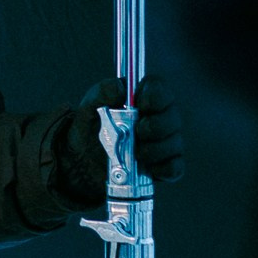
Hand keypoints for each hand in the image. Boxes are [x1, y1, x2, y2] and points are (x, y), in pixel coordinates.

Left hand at [55, 76, 185, 205]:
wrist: (83, 159)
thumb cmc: (92, 125)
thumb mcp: (91, 105)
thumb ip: (104, 91)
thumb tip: (121, 88)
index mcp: (143, 97)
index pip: (159, 88)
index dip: (155, 95)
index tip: (141, 105)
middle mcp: (160, 117)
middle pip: (173, 117)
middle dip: (156, 126)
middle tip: (138, 131)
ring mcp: (164, 142)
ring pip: (174, 143)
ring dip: (155, 149)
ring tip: (136, 153)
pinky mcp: (164, 166)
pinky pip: (174, 168)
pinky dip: (163, 169)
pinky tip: (148, 169)